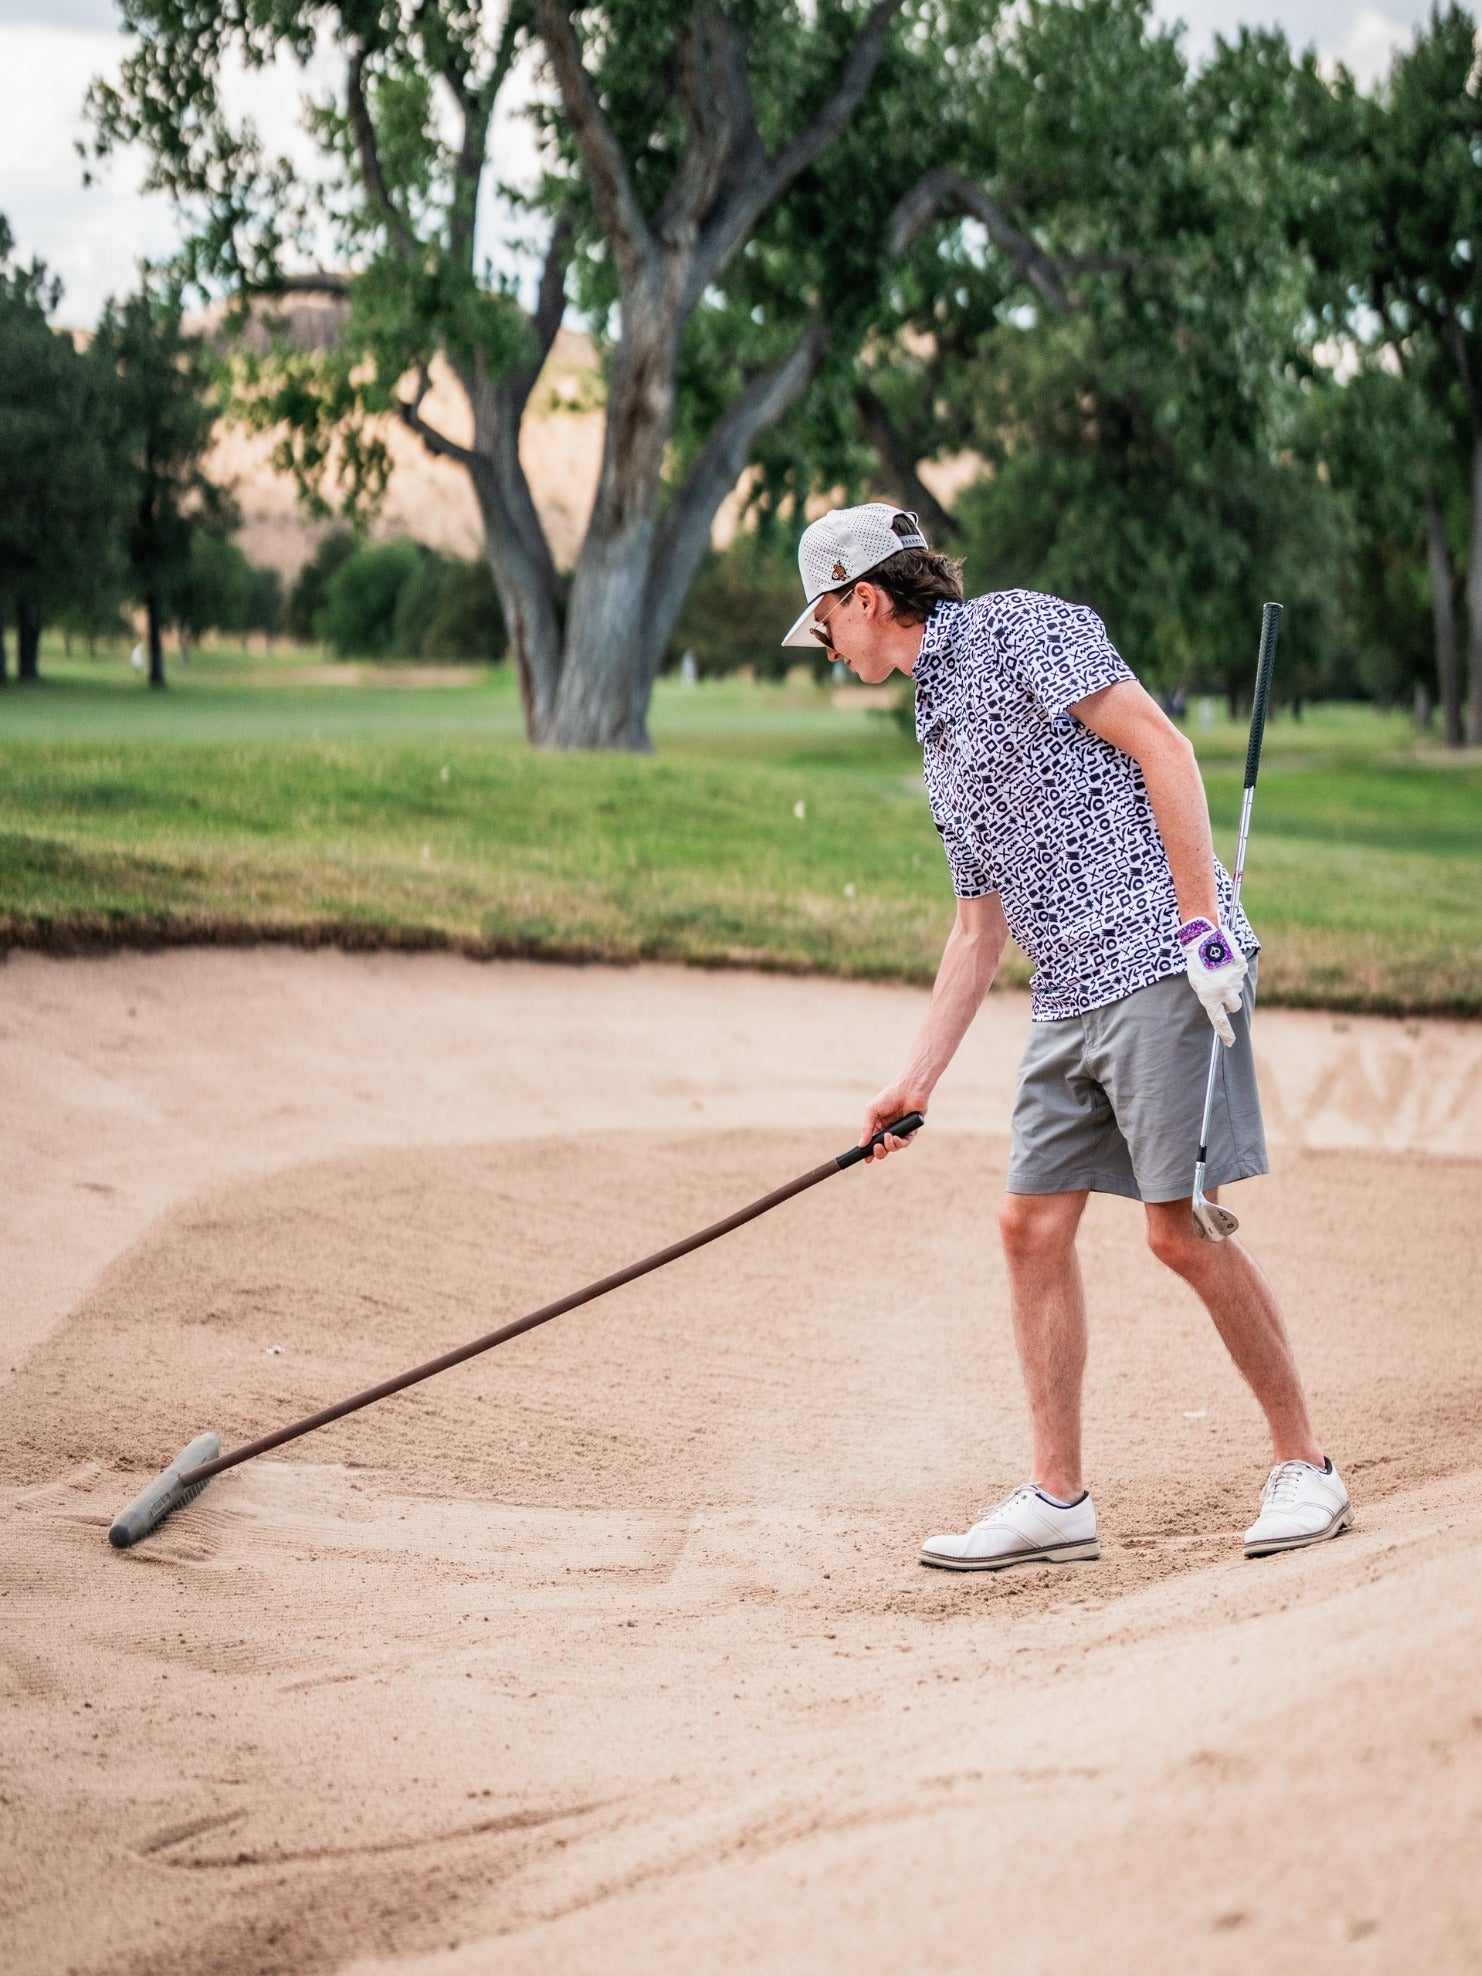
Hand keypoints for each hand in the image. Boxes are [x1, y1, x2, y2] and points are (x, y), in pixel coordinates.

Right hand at [859, 1082, 928, 1162]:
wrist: (908, 1089)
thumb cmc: (889, 1096)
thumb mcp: (872, 1110)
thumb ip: (866, 1127)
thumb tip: (861, 1145)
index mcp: (877, 1125)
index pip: (872, 1142)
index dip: (869, 1151)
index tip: (866, 1159)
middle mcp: (888, 1129)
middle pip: (882, 1148)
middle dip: (879, 1152)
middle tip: (877, 1148)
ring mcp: (900, 1131)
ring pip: (893, 1147)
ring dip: (889, 1146)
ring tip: (888, 1137)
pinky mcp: (911, 1131)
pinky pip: (905, 1143)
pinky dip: (899, 1143)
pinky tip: (895, 1137)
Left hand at [1178, 918, 1247, 1046]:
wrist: (1204, 939)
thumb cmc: (1197, 962)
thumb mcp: (1197, 983)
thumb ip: (1209, 995)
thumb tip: (1222, 1004)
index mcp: (1209, 997)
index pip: (1219, 1021)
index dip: (1226, 1033)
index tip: (1231, 1042)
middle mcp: (1224, 992)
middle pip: (1235, 1006)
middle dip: (1231, 1001)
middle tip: (1222, 989)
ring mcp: (1234, 981)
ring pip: (1238, 989)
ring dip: (1232, 984)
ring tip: (1220, 970)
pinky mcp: (1241, 969)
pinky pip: (1241, 975)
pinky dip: (1235, 970)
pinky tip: (1225, 962)